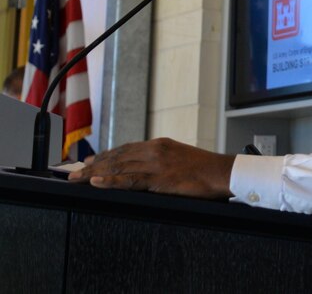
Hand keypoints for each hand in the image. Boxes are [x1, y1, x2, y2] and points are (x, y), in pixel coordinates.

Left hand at [67, 137, 234, 198]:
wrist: (222, 173)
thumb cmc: (205, 169)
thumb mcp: (181, 158)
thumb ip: (161, 161)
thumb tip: (146, 170)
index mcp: (160, 144)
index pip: (125, 148)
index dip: (104, 155)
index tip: (89, 161)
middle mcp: (154, 150)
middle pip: (116, 156)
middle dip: (93, 164)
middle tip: (73, 172)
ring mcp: (155, 164)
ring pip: (117, 167)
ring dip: (93, 173)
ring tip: (76, 179)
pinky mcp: (158, 178)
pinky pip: (129, 180)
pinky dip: (110, 180)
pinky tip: (95, 181)